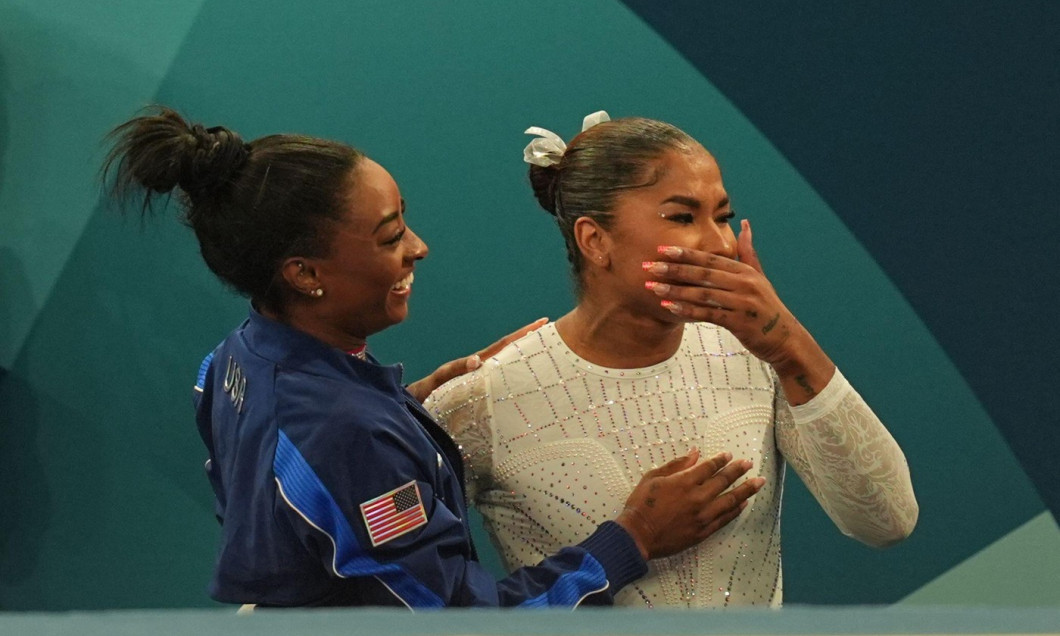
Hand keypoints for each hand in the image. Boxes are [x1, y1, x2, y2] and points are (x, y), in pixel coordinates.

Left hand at [405, 317, 548, 402]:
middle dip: (530, 341)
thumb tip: (478, 360)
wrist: (419, 403)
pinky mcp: (483, 392)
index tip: (541, 323)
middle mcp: (485, 368)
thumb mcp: (442, 377)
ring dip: (527, 357)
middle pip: (511, 351)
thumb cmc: (429, 391)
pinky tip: (529, 381)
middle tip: (552, 331)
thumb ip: (456, 368)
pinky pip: (505, 383)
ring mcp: (484, 379)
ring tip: (547, 352)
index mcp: (479, 362)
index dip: (522, 334)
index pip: (505, 345)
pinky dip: (518, 377)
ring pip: (510, 365)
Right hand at [615, 448, 764, 559]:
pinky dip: (736, 511)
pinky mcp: (703, 531)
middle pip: (723, 481)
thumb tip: (694, 453)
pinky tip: (744, 504)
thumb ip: (676, 465)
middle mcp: (698, 497)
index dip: (721, 460)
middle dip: (738, 470)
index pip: (709, 467)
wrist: (638, 535)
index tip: (729, 455)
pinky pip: (725, 519)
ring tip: (758, 483)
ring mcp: (703, 516)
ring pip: (730, 500)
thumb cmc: (641, 504)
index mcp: (684, 482)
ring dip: (746, 490)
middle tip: (749, 464)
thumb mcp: (653, 477)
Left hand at [644, 219, 834, 402]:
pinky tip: (669, 307)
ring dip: (675, 290)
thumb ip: (748, 252)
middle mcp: (744, 284)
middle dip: (674, 269)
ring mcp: (742, 303)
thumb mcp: (760, 277)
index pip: (710, 259)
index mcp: (745, 271)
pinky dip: (687, 310)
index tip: (662, 250)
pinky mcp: (739, 322)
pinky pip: (708, 314)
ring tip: (652, 287)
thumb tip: (745, 223)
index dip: (685, 254)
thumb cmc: (767, 308)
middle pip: (703, 274)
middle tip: (649, 267)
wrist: (785, 339)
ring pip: (702, 294)